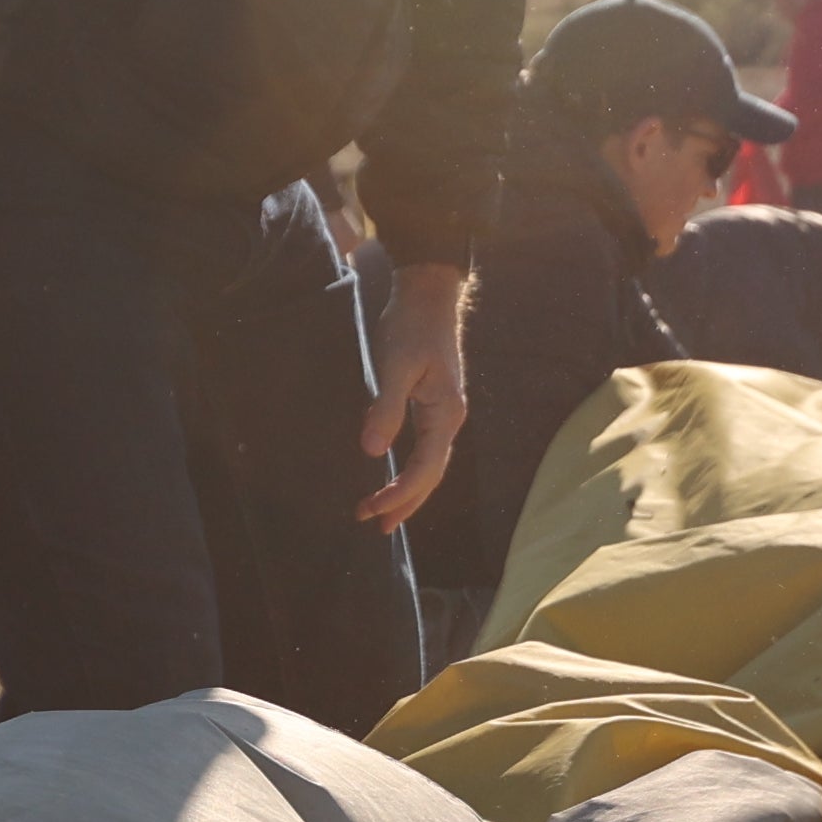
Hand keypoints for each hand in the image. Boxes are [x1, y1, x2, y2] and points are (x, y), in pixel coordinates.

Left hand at [356, 268, 467, 526]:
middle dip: (404, 503)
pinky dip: (409, 471)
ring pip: (429, 466)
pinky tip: (393, 477)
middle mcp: (450, 420)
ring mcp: (443, 414)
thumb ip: (385, 408)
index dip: (401, 494)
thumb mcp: (395, 365)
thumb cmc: (412, 327)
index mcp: (445, 415)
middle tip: (373, 525)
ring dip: (407, 492)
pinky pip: (424, 451)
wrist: (428, 296)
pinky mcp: (433, 406)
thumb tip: (372, 452)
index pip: (425, 468)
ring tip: (381, 514)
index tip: (373, 510)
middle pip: (431, 476)